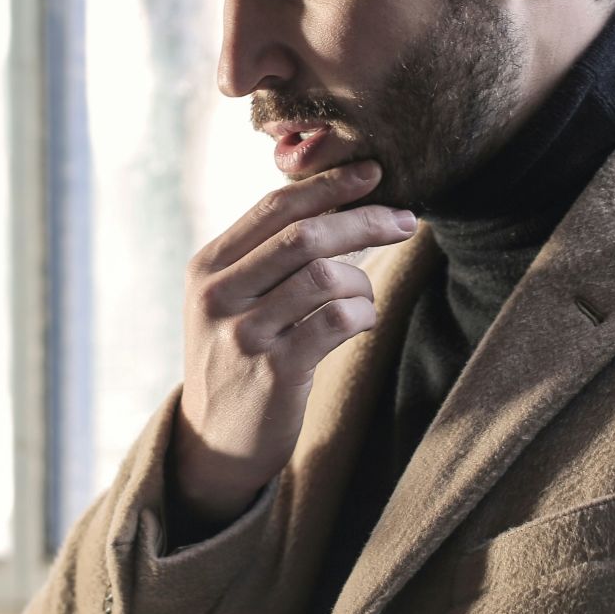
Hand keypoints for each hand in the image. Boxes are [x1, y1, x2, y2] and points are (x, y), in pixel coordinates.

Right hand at [169, 160, 415, 527]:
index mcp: (208, 266)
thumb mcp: (230, 301)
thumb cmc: (237, 357)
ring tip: (365, 296)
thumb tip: (335, 201)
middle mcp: (219, 294)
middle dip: (364, 220)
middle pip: (305, 235)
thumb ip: (265, 256)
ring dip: (362, 281)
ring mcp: (244, 333)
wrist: (214, 441)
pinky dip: (362, 314)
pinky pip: (337, 321)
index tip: (373, 172)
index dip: (328, 185)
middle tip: (405, 220)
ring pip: (326, 276)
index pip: (274, 208)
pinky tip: (360, 323)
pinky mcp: (274, 371)